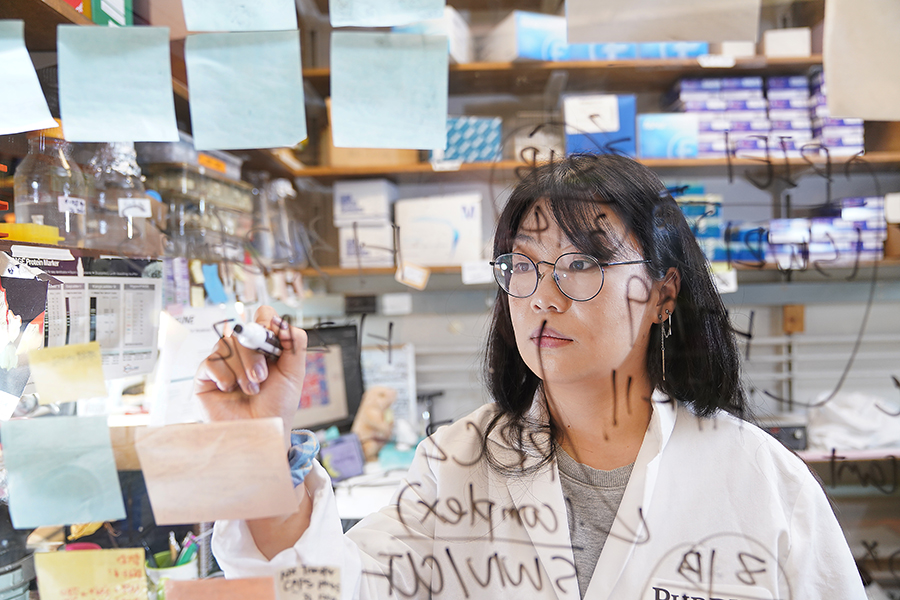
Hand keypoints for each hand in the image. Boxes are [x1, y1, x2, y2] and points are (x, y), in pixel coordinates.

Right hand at [193, 306, 306, 448]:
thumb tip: (282, 321)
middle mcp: (243, 351)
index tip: (273, 343)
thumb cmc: (277, 405)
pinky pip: (211, 361)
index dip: (266, 323)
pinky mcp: (206, 376)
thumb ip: (294, 344)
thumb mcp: (294, 373)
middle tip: (261, 377)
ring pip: (226, 344)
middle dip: (254, 354)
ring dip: (242, 369)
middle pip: (243, 330)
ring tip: (251, 390)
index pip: (262, 316)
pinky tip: (230, 389)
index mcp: (265, 346)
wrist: (262, 431)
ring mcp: (224, 362)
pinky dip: (224, 375)